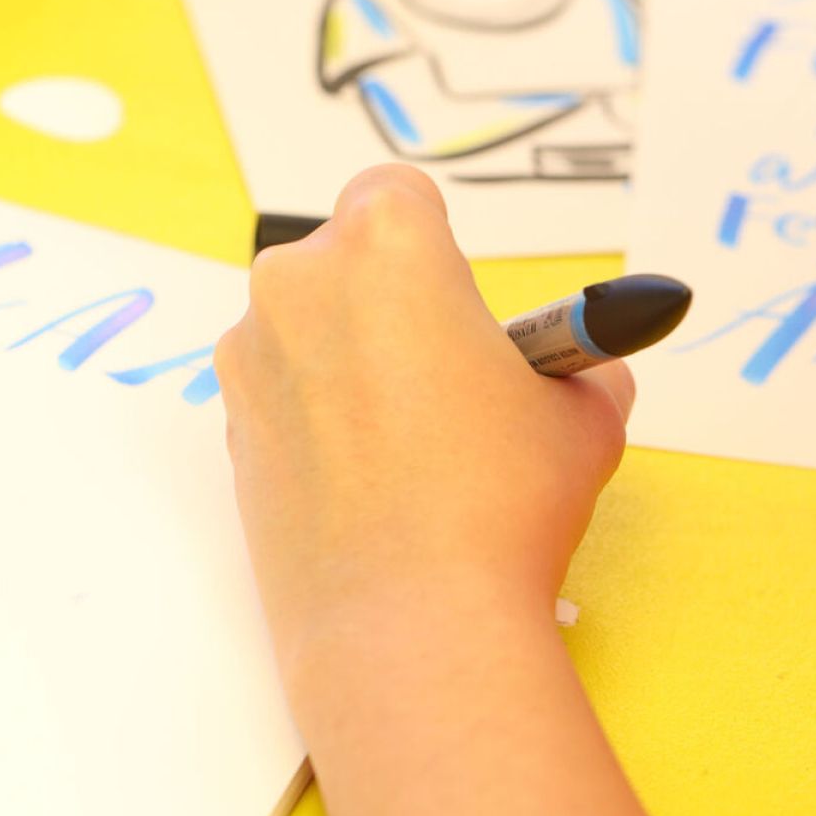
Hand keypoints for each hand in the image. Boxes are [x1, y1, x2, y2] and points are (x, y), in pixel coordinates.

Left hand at [214, 165, 633, 712]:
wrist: (410, 622)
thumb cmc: (502, 499)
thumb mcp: (583, 416)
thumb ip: (581, 365)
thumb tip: (587, 367)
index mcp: (385, 243)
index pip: (395, 192)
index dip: (432, 241)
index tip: (458, 299)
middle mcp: (299, 281)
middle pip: (344, 260)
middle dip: (389, 301)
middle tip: (445, 378)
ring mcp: (250, 356)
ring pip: (306, 326)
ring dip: (348, 358)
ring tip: (409, 443)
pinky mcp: (229, 426)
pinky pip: (280, 390)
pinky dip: (314, 413)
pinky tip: (364, 479)